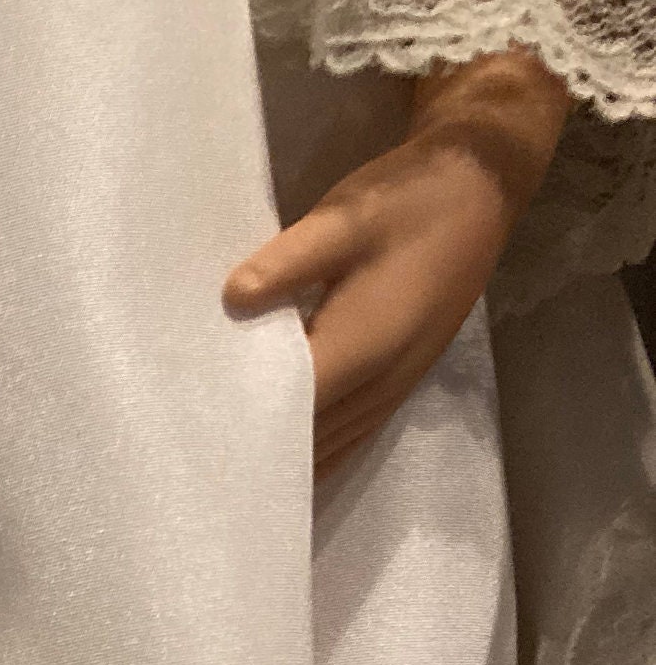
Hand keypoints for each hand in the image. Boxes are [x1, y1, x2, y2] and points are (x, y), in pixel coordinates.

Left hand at [224, 51, 569, 476]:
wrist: (479, 194)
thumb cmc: (410, 200)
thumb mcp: (345, 217)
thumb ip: (287, 262)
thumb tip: (231, 298)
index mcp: (362, 347)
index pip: (287, 408)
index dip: (237, 425)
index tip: (186, 434)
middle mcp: (379, 385)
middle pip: (303, 441)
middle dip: (250, 452)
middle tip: (189, 461)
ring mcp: (392, 391)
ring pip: (326, 449)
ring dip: (279, 460)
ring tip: (218, 470)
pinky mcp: (396, 386)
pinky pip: (345, 439)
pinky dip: (310, 454)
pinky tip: (272, 461)